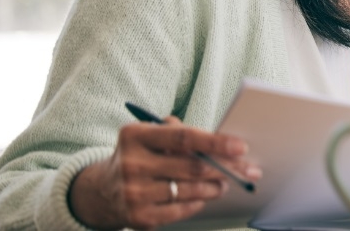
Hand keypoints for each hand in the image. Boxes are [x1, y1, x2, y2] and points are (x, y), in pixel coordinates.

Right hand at [68, 116, 260, 229]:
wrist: (100, 192)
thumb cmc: (139, 157)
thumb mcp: (149, 136)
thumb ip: (179, 133)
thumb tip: (222, 142)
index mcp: (135, 135)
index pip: (184, 138)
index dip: (216, 142)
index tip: (240, 146)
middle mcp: (132, 163)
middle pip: (193, 166)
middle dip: (227, 168)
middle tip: (248, 169)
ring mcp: (134, 192)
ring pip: (191, 190)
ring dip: (216, 186)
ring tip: (227, 182)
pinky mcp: (138, 216)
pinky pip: (181, 209)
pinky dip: (198, 202)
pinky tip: (205, 196)